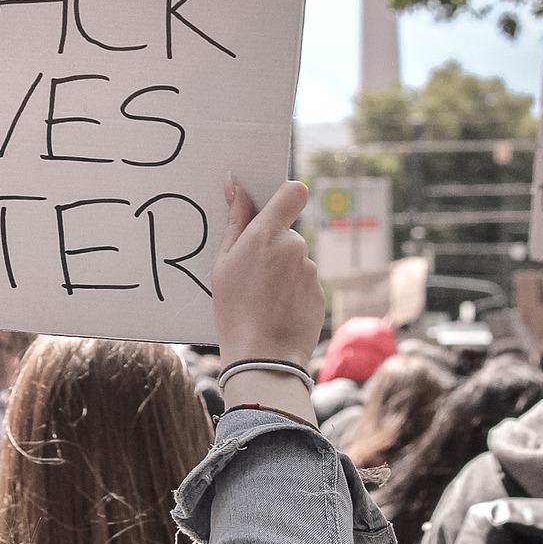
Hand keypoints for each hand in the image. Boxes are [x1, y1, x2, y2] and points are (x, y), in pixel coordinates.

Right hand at [213, 178, 322, 372]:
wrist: (263, 356)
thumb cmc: (234, 309)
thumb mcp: (223, 264)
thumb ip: (235, 222)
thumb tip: (236, 187)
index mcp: (268, 233)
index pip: (293, 191)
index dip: (284, 195)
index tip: (271, 208)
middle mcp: (295, 246)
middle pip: (287, 233)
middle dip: (273, 246)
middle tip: (251, 274)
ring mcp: (310, 270)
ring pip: (295, 261)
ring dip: (282, 272)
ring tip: (262, 299)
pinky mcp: (319, 293)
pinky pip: (304, 283)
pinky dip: (292, 293)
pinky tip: (276, 312)